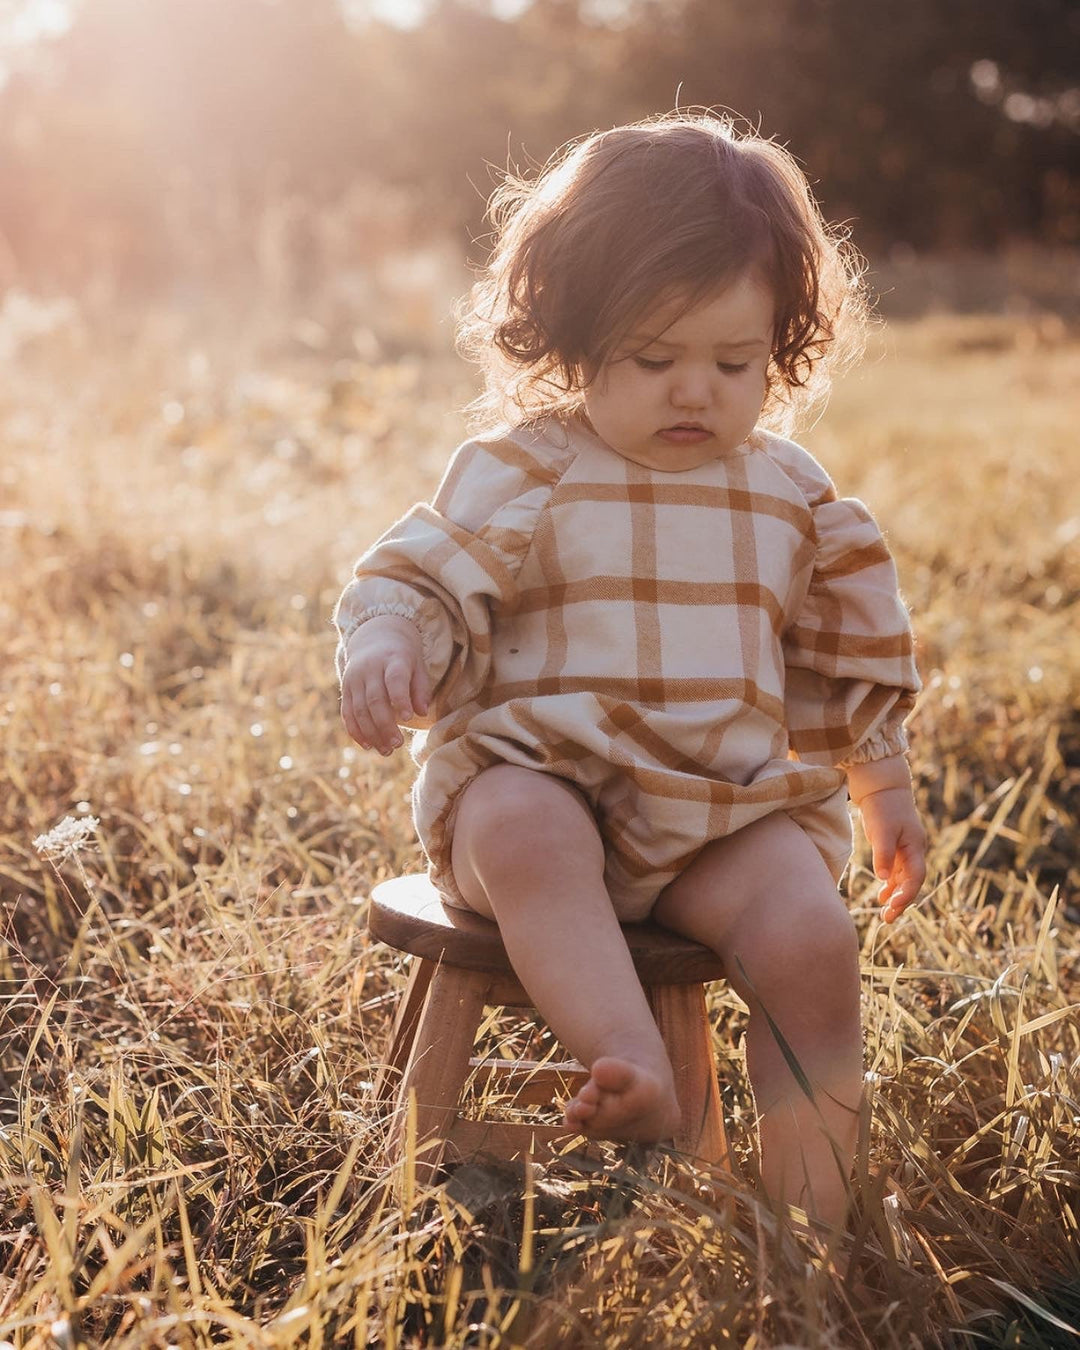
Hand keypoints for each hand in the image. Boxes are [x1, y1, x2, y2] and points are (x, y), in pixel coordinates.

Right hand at [340, 615, 431, 754]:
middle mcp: (370, 668)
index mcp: (392, 659)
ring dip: (372, 733)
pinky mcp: (345, 688)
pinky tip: (368, 745)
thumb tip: (421, 712)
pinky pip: (347, 712)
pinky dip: (356, 731)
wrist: (374, 636)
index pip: (394, 679)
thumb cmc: (402, 657)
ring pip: (359, 709)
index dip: (400, 699)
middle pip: (374, 699)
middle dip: (385, 725)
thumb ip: (421, 689)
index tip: (409, 718)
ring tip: (386, 751)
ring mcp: (354, 678)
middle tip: (398, 744)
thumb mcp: (417, 665)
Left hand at [856, 786, 925, 922]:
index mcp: (915, 846)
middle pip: (911, 882)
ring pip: (903, 879)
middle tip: (888, 919)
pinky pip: (895, 872)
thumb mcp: (881, 830)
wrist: (881, 787)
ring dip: (895, 896)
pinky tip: (881, 896)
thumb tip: (883, 878)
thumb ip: (883, 854)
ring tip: (884, 914)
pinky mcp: (895, 847)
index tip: (893, 906)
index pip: (915, 876)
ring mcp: (905, 850)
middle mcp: (913, 850)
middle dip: (901, 901)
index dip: (906, 893)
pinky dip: (889, 884)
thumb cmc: (883, 807)